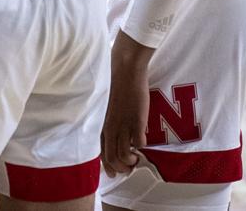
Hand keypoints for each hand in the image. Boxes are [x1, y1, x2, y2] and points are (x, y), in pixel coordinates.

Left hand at [102, 31, 153, 175]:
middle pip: (112, 158)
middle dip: (121, 168)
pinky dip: (141, 148)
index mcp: (103, 125)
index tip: (115, 173)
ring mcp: (123, 125)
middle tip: (131, 167)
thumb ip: (115, 124)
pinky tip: (143, 142)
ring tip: (137, 158)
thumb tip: (123, 139)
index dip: (108, 166)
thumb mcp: (112, 110)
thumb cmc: (119, 90)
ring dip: (132, 161)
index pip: (102, 152)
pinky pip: (139, 143)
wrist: (125, 72)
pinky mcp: (137, 121)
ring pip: (124, 155)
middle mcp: (111, 128)